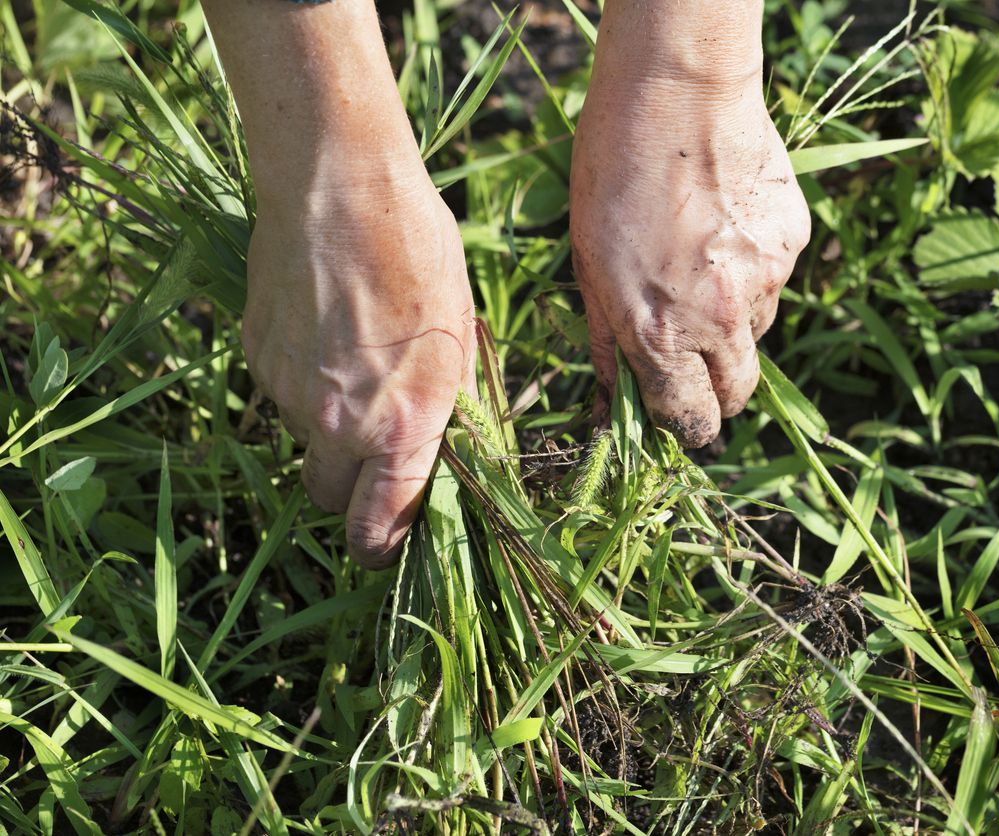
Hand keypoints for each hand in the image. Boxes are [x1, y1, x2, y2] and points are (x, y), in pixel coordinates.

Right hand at [242, 166, 473, 567]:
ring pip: (304, 442)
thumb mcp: (459, 337)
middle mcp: (340, 424)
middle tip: (374, 452)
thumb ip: (447, 409)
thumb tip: (444, 454)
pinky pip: (279, 395)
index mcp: (403, 425)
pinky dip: (300, 383)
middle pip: (329, 499)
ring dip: (326, 428)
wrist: (340, 187)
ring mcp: (289, 393)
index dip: (384, 547)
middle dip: (350, 491)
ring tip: (354, 363)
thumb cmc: (419, 254)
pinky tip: (323, 332)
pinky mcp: (256, 359)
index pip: (379, 530)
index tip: (388, 543)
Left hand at [569, 13, 809, 447]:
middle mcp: (721, 320)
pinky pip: (774, 279)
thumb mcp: (587, 264)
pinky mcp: (792, 244)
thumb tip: (611, 399)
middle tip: (695, 360)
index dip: (685, 426)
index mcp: (660, 334)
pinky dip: (753, 270)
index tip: (681, 418)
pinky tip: (724, 226)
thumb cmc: (612, 174)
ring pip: (757, 332)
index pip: (690, 420)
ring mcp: (765, 281)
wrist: (678, 94)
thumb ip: (607, 340)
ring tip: (700, 263)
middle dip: (717, 391)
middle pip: (737, 394)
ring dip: (733, 322)